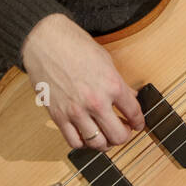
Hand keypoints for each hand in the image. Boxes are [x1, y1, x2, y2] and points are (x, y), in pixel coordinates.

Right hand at [21, 12, 144, 150]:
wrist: (46, 42)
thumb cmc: (75, 46)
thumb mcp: (106, 61)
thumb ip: (119, 83)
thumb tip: (131, 98)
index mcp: (112, 85)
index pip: (134, 113)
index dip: (139, 123)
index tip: (138, 125)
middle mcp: (96, 101)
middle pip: (118, 136)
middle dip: (124, 136)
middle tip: (123, 131)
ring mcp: (76, 111)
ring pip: (97, 144)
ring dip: (105, 143)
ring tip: (105, 136)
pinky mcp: (58, 116)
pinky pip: (74, 141)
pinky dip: (83, 143)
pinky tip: (86, 135)